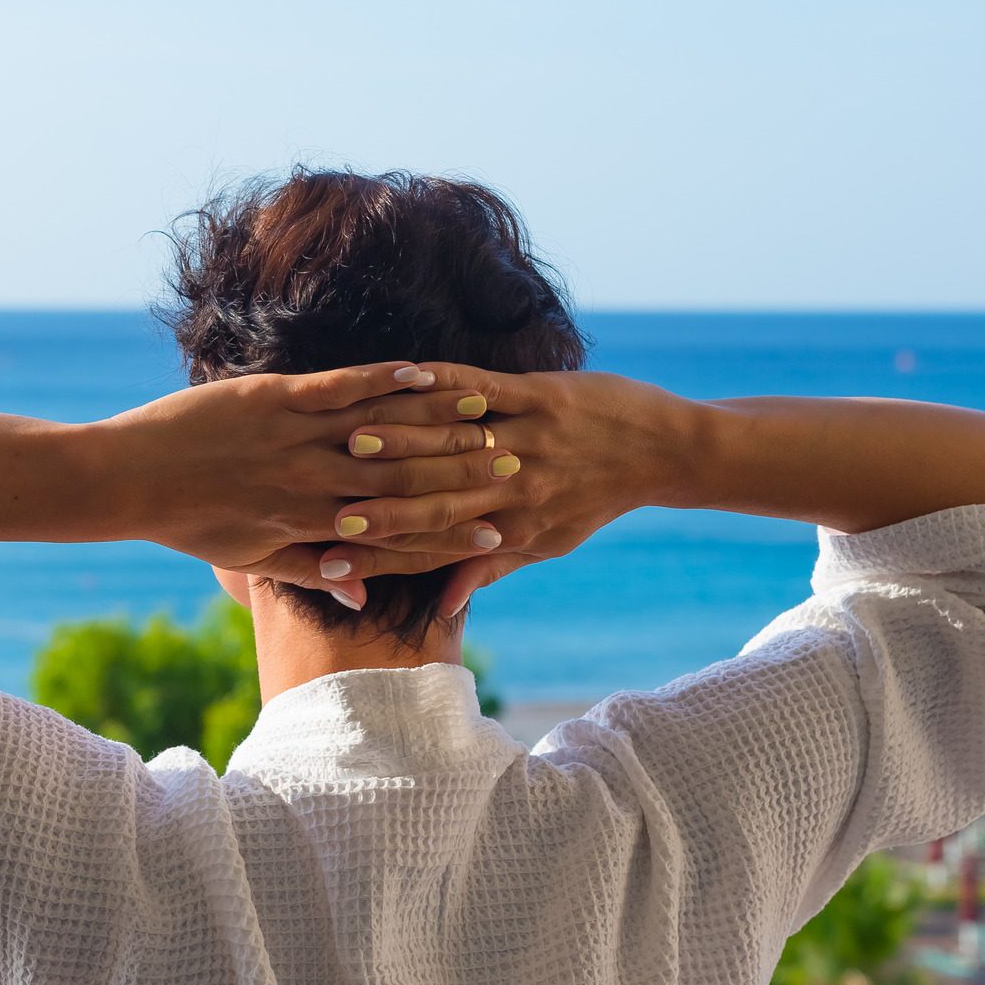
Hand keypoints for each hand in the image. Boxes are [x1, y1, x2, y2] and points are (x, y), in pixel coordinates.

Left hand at [101, 360, 524, 607]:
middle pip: (404, 481)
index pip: (397, 532)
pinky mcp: (274, 400)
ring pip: (381, 433)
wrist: (126, 479)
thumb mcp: (253, 558)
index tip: (500, 533)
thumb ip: (313, 571)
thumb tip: (359, 593)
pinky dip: (382, 381)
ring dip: (437, 422)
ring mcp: (295, 440)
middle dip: (463, 475)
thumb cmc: (189, 523)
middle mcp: (313, 486)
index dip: (451, 533)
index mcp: (312, 527)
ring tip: (488, 414)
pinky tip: (421, 372)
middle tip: (517, 467)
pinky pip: (340, 389)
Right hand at [318, 364, 690, 616]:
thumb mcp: (547, 541)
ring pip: (453, 446)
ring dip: (401, 441)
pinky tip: (405, 378)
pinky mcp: (543, 397)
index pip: (436, 547)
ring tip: (349, 440)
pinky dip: (442, 386)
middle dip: (377, 503)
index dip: (383, 555)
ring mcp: (530, 440)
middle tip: (320, 505)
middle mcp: (519, 491)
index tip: (330, 562)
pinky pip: (484, 391)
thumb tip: (442, 606)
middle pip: (436, 500)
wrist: (664, 450)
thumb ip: (489, 567)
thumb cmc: (596, 498)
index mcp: (514, 530)